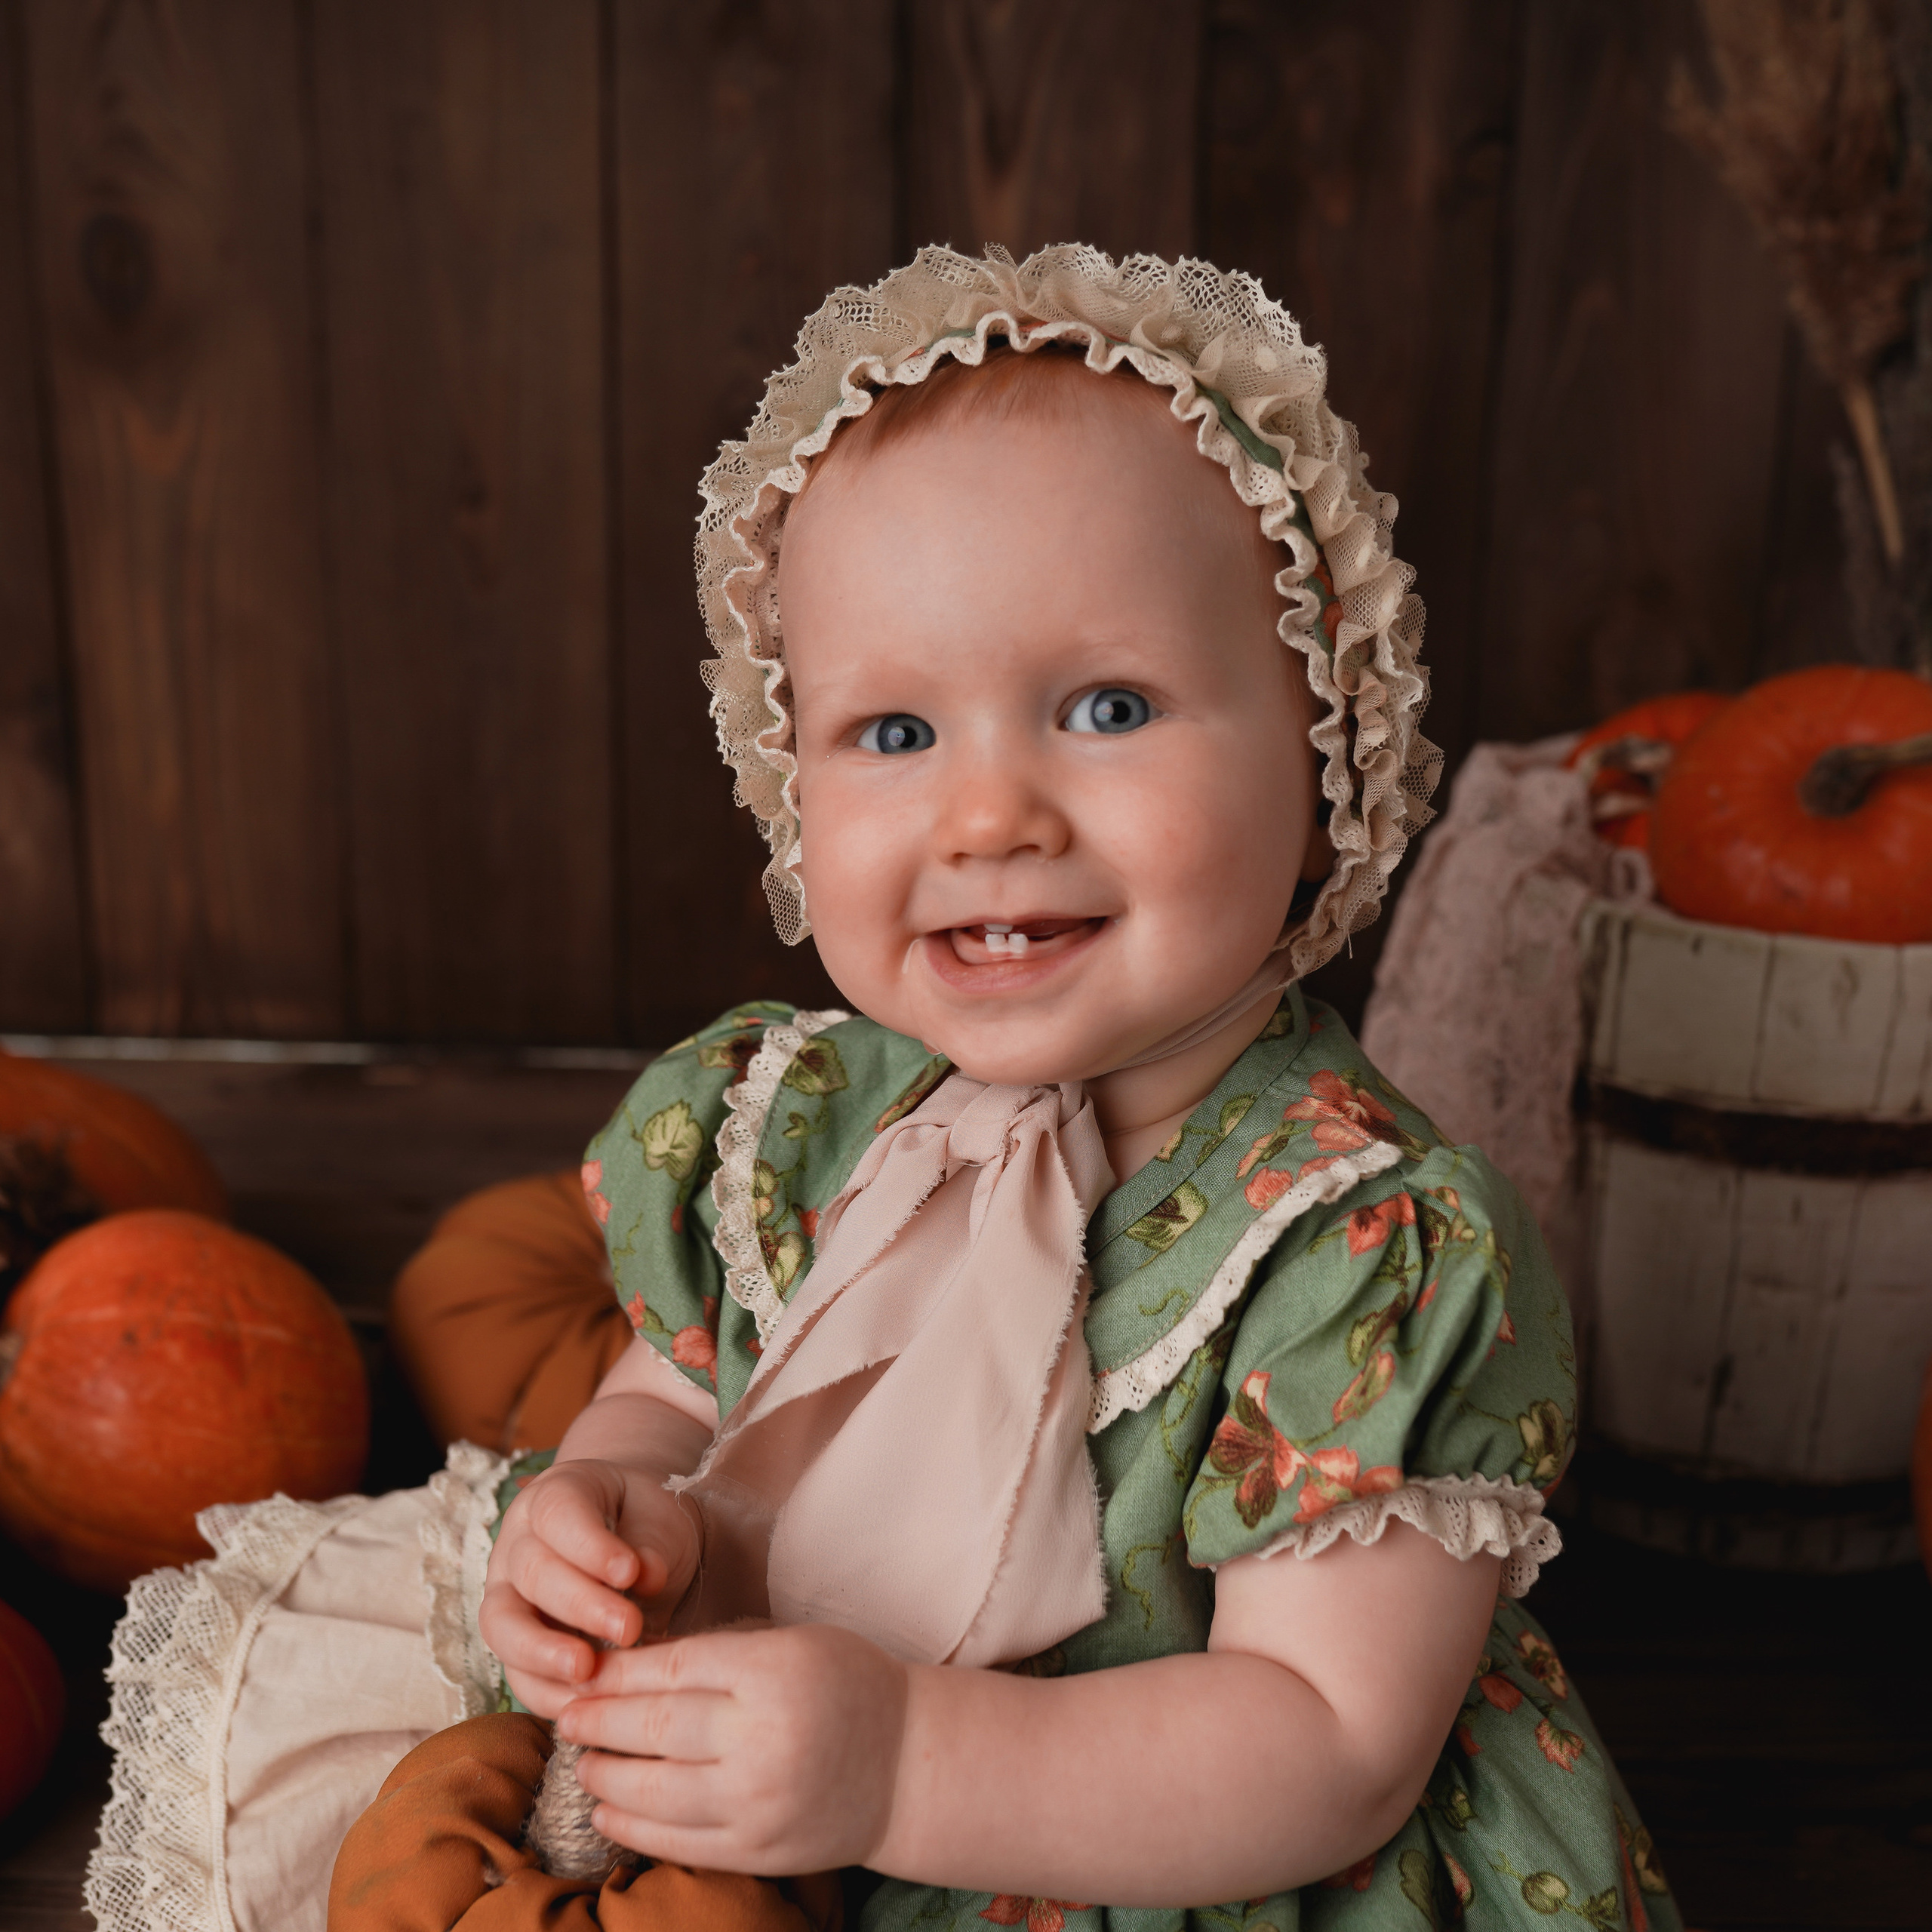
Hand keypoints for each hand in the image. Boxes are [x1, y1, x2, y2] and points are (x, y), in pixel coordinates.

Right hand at [479, 1458, 698, 1717]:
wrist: (637, 1543)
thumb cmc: (646, 1523)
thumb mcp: (660, 1518)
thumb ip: (653, 1543)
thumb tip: (647, 1576)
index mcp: (554, 1495)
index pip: (559, 1515)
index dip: (590, 1546)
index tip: (630, 1572)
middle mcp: (518, 1542)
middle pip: (532, 1573)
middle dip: (580, 1605)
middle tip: (628, 1627)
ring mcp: (506, 1594)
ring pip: (504, 1626)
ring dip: (544, 1654)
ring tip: (588, 1673)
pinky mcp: (514, 1644)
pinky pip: (516, 1673)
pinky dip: (547, 1692)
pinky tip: (584, 1703)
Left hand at [559, 1623, 909, 1873]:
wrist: (909, 1765)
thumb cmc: (849, 1687)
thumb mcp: (795, 1645)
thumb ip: (724, 1654)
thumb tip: (635, 1664)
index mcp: (774, 1673)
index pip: (673, 1668)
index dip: (620, 1672)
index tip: (587, 1670)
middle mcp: (763, 1738)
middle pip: (655, 1729)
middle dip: (599, 1723)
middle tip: (567, 1716)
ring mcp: (758, 1801)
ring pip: (656, 1792)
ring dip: (606, 1776)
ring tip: (582, 1762)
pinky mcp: (758, 1850)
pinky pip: (678, 1841)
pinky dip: (633, 1827)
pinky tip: (609, 1810)